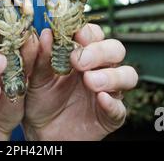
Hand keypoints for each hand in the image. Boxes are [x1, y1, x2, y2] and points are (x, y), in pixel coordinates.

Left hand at [23, 24, 137, 140]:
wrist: (40, 132)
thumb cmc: (41, 99)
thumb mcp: (36, 77)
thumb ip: (41, 56)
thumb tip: (46, 33)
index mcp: (82, 54)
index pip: (94, 34)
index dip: (88, 32)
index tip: (75, 35)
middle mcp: (99, 69)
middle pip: (116, 49)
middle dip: (100, 52)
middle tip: (78, 61)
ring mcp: (108, 91)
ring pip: (127, 75)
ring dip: (111, 75)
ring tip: (90, 81)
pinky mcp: (110, 115)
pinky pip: (120, 108)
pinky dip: (113, 103)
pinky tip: (101, 99)